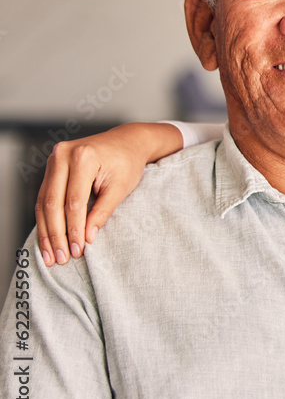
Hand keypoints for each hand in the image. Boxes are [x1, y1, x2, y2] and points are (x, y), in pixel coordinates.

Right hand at [35, 122, 181, 265]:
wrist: (127, 141)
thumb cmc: (127, 163)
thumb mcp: (121, 187)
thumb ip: (103, 212)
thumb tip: (87, 237)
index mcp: (83, 157)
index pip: (74, 202)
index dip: (74, 229)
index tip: (78, 250)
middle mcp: (62, 155)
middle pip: (53, 202)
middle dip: (56, 235)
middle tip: (60, 258)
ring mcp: (53, 159)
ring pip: (43, 202)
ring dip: (46, 231)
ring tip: (50, 255)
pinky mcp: (51, 166)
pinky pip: (44, 196)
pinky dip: (45, 219)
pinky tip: (47, 238)